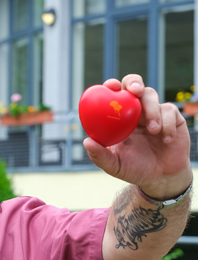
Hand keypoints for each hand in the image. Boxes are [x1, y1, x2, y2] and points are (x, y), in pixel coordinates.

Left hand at [83, 75, 191, 199]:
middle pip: (134, 85)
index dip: (111, 86)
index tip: (110, 86)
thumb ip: (100, 155)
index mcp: (118, 118)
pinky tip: (166, 139)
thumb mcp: (114, 165)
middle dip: (134, 82)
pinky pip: (169, 111)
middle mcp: (135, 111)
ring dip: (152, 110)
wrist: (160, 177)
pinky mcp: (172, 117)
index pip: (113, 96)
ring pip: (151, 95)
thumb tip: (86, 141)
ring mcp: (153, 112)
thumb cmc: (134, 169)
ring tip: (153, 130)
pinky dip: (167, 124)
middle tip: (135, 90)